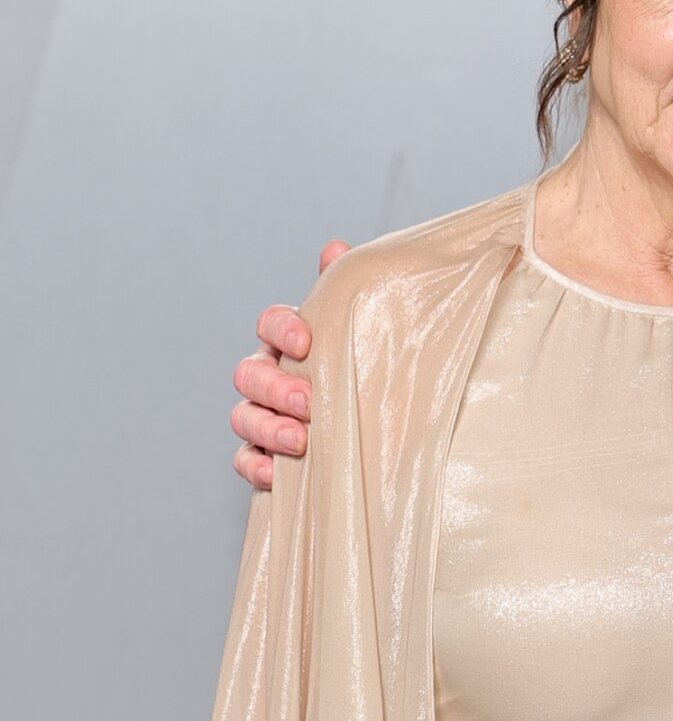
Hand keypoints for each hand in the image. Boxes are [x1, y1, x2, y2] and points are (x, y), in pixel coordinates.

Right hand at [229, 240, 347, 487]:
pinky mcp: (265, 458)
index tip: (306, 341)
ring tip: (300, 440)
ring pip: (243, 416)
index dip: (282, 329)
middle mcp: (271, 377)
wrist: (382, 436)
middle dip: (275, 386)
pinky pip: (245, 460)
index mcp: (293, 343)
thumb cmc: (369, 373)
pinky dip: (256, 466)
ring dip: (266, 427)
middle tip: (309, 401)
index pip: (270, 324)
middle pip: (248, 373)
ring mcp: (264, 417)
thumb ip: (349, 295)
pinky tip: (276, 472)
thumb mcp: (366, 335)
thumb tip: (336, 249)